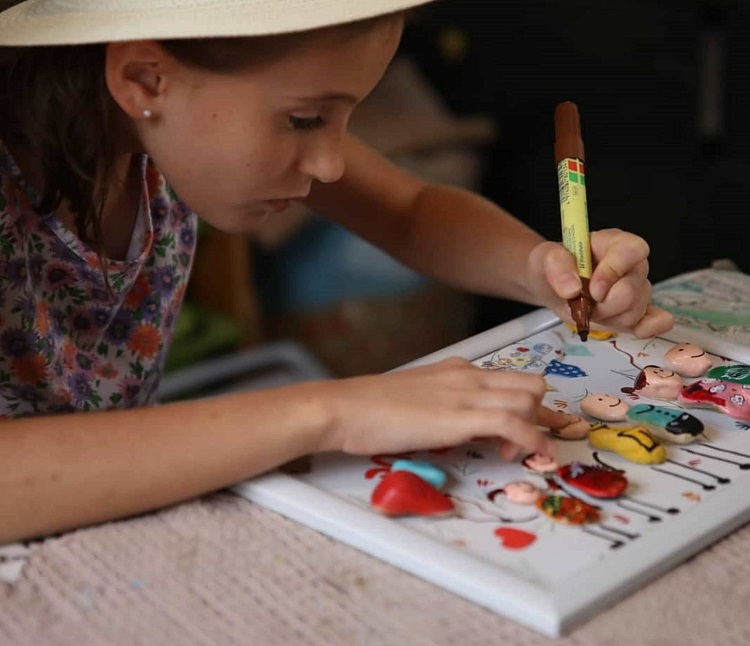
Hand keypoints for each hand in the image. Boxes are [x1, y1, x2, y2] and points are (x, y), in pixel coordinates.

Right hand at [316, 357, 556, 458]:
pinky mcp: (460, 417)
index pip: (511, 379)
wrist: (346, 408)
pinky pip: (514, 423)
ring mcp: (465, 393)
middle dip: (538, 414)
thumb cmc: (372, 408)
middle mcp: (468, 375)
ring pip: (529, 400)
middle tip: (520, 441)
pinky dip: (533, 440)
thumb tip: (466, 427)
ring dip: (535, 429)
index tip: (520, 430)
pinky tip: (533, 453)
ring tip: (511, 452)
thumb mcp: (419, 399)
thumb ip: (447, 406)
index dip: (525, 405)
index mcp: (457, 369)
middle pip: (531, 384)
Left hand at [526, 228, 674, 337]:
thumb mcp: (545, 257)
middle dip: (604, 304)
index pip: (632, 250)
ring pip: (635, 311)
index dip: (614, 271)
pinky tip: (636, 330)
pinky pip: (657, 321)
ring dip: (607, 317)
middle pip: (633, 290)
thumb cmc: (553, 266)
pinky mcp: (636, 312)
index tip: (592, 289)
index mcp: (614, 243)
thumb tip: (572, 288)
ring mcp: (636, 289)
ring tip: (590, 309)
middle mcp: (631, 265)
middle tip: (583, 302)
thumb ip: (557, 265)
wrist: (552, 286)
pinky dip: (647, 328)